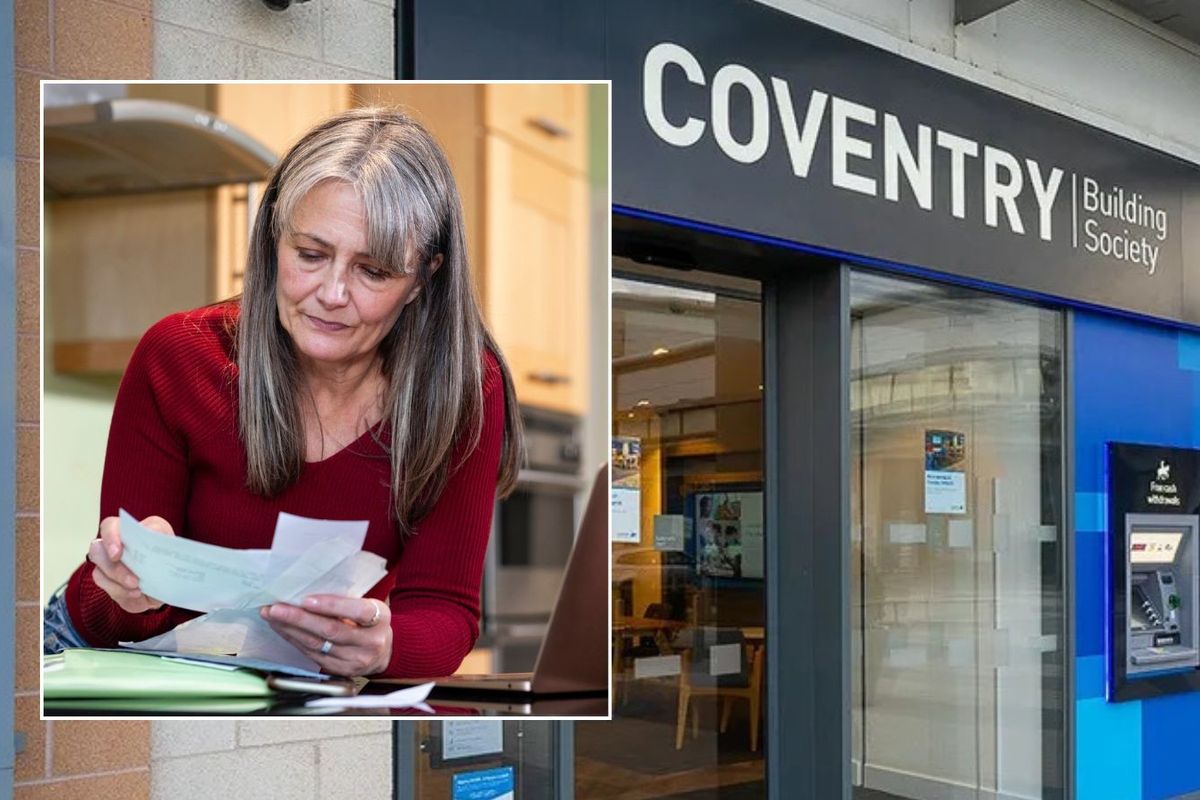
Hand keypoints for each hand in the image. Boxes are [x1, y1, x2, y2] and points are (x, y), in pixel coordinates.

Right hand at [86, 515, 173, 613]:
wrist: (170, 581)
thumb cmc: (169, 559)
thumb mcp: (172, 547)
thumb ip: (162, 541)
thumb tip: (154, 539)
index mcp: (132, 530)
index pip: (109, 527)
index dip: (110, 538)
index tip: (118, 553)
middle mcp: (114, 544)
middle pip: (97, 551)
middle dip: (115, 569)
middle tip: (134, 580)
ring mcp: (107, 563)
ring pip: (99, 572)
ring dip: (119, 584)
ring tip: (138, 589)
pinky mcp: (108, 581)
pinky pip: (107, 588)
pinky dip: (121, 593)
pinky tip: (136, 595)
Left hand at [260, 595, 392, 676]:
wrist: (385, 652)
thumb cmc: (372, 623)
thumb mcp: (371, 606)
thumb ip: (348, 602)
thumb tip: (308, 591)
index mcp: (380, 620)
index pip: (357, 611)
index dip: (331, 605)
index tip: (306, 600)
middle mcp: (370, 643)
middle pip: (330, 630)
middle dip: (298, 618)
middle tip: (275, 608)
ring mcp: (354, 660)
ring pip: (316, 644)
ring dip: (290, 630)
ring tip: (272, 616)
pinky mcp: (340, 671)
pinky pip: (312, 655)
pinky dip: (294, 641)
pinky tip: (283, 630)